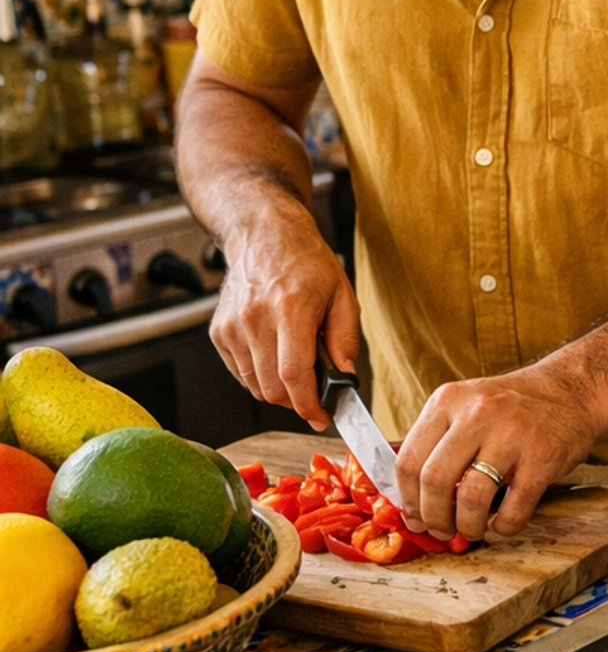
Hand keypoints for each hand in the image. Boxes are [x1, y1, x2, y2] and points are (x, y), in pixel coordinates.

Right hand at [210, 206, 359, 429]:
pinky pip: (240, 373)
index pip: (293, 374)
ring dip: (277, 390)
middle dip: (296, 401)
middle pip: (271, 387)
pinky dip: (259, 376)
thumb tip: (345, 379)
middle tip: (314, 393)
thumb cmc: (306, 262)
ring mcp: (232, 326)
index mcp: (290, 308)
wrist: (263, 234)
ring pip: (254, 386)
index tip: (321, 417)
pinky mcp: (218, 331)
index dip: (308, 404)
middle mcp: (255, 318)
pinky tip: (274, 355)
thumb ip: (345, 339)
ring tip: (295, 366)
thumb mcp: (341, 294)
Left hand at [395, 358, 604, 540]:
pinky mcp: (542, 459)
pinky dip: (504, 527)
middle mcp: (477, 414)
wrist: (569, 390)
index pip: (408, 460)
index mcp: (448, 401)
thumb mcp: (465, 406)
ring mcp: (511, 436)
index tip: (416, 515)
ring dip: (467, 526)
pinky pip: (513, 510)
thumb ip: (437, 444)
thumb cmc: (511, 406)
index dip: (407, 498)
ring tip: (472, 528)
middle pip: (434, 481)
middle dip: (433, 517)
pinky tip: (503, 522)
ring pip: (470, 499)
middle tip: (441, 528)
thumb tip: (412, 501)